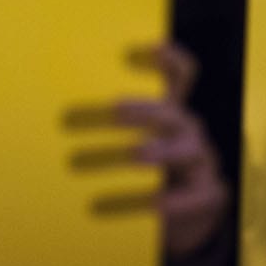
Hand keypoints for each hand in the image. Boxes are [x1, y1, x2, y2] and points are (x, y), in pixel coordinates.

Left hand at [119, 45, 228, 257]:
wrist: (190, 212)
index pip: (181, 73)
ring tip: (135, 155)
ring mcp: (202, 161)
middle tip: (114, 110)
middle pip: (171, 112)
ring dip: (157, 151)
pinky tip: (136, 206)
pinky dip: (159, 201)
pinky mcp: (206, 195)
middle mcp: (189, 130)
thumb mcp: (138, 139)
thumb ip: (110, 123)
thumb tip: (58, 115)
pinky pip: (184, 198)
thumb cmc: (153, 168)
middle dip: (142, 109)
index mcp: (172, 109)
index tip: (130, 52)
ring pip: (185, 150)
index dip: (165, 57)